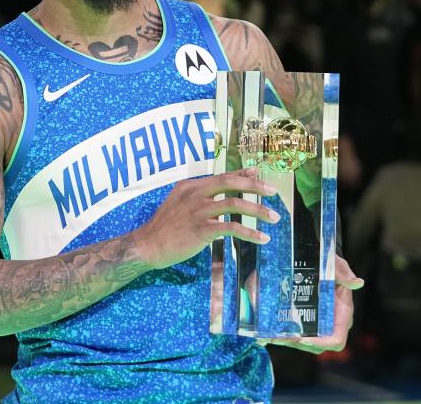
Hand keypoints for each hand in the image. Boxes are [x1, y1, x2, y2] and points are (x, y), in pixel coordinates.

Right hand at [135, 168, 280, 269]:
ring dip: (258, 210)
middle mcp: (195, 194)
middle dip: (255, 186)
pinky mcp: (201, 229)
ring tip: (273, 218)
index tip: (260, 174)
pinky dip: (249, 232)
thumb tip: (222, 193)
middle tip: (274, 192)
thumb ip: (199, 196)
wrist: (147, 245)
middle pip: (230, 183)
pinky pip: (231, 227)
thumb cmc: (164, 227)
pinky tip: (261, 238)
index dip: (243, 174)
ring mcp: (198, 211)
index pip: (222, 176)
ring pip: (234, 203)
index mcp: (190, 186)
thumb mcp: (179, 203)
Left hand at [258, 255, 363, 353]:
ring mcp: (315, 325)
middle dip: (296, 343)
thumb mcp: (336, 265)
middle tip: (278, 336)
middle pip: (314, 346)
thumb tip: (357, 282)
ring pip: (300, 342)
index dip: (321, 343)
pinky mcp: (301, 322)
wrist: (316, 261)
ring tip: (268, 334)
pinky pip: (292, 334)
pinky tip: (265, 331)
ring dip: (284, 340)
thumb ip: (343, 273)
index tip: (302, 338)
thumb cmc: (330, 265)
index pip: (336, 340)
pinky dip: (279, 335)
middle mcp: (329, 324)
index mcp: (341, 315)